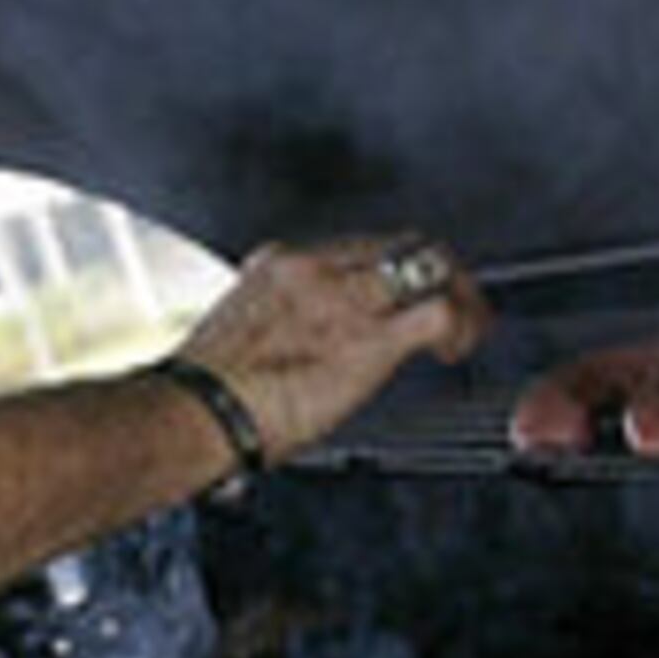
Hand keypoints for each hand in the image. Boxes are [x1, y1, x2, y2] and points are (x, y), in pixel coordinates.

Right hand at [176, 231, 489, 465]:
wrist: (192, 414)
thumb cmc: (202, 398)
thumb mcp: (238, 340)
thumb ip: (275, 330)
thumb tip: (295, 355)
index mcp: (276, 266)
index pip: (354, 247)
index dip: (388, 270)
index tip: (397, 295)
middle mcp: (311, 267)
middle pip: (397, 243)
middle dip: (433, 271)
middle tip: (450, 304)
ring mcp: (342, 298)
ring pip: (426, 263)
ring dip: (458, 293)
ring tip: (466, 325)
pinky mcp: (368, 338)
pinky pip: (438, 311)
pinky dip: (461, 324)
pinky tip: (457, 348)